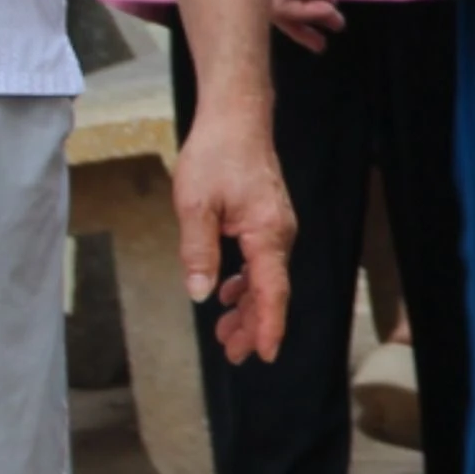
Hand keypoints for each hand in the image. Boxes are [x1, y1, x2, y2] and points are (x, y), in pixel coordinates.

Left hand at [164, 98, 296, 366]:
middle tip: (233, 353)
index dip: (268, 326)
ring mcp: (276, 228)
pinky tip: (227, 292)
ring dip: (248, 307)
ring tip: (225, 332)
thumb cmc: (217, 155)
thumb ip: (198, 252)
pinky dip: (246, 283)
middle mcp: (280, 235)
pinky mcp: (267, 221)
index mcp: (267, 234)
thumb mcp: (195, 206)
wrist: (237, 119)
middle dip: (253, 325)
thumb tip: (201, 293)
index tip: (264, 355)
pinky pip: (262, 262)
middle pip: (272, 291)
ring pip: (267, 279)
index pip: (273, 291)